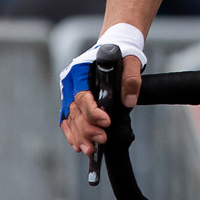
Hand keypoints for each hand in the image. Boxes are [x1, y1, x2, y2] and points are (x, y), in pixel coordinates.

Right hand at [58, 24, 146, 156]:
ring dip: (79, 136)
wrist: (114, 49)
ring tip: (90, 150)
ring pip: (69, 118)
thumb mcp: (130, 61)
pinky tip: (79, 146)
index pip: (82, 95)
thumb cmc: (120, 55)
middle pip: (74, 110)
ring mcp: (69, 92)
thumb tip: (129, 101)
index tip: (106, 122)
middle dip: (87, 129)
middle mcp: (70, 82)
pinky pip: (68, 120)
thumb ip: (131, 78)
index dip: (92, 112)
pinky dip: (72, 134)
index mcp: (80, 70)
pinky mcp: (71, 101)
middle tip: (101, 139)